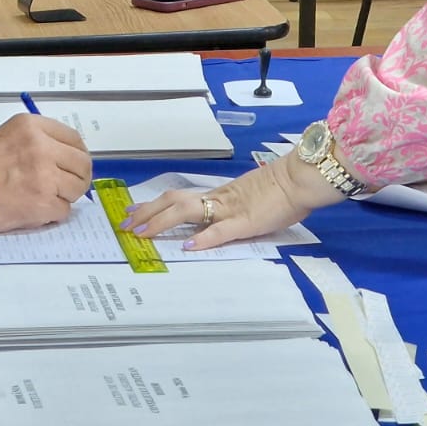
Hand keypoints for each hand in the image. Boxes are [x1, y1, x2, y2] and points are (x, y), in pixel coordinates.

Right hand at [0, 113, 91, 232]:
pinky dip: (53, 213)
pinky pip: (64, 210)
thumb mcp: (11, 135)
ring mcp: (45, 176)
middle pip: (82, 164)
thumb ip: (40, 140)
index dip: (77, 154)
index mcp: (33, 127)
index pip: (74, 139)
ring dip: (65, 196)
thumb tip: (68, 157)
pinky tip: (36, 209)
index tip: (73, 164)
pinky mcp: (43, 202)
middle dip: (78, 177)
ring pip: (77, 188)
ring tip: (45, 197)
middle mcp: (43, 148)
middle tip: (66, 186)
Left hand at [120, 154, 345, 249]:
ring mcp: (231, 210)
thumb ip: (230, 209)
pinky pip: (221, 230)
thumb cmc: (280, 190)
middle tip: (126, 225)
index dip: (154, 206)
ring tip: (143, 233)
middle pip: (174, 201)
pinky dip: (203, 238)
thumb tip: (213, 220)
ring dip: (162, 222)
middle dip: (147, 213)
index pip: (179, 198)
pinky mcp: (247, 222)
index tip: (134, 213)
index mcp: (219, 195)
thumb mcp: (248, 199)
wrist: (300, 179)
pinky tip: (188, 246)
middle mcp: (218, 199)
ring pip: (188, 212)